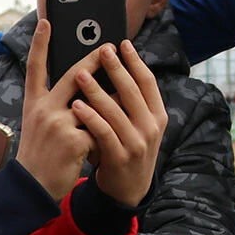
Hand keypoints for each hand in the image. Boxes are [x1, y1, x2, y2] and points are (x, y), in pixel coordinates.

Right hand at [15, 19, 102, 200]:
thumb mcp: (40, 125)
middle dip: (94, 59)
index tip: (47, 21)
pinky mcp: (73, 140)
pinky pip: (101, 128)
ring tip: (124, 101)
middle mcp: (44, 109)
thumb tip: (88, 88)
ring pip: (95, 103)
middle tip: (110, 47)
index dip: (40, 44)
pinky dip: (107, 135)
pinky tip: (103, 148)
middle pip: (73, 76)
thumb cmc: (40, 155)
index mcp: (34, 104)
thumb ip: (58, 106)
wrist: (32, 188)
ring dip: (111, 103)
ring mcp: (58, 123)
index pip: (35, 67)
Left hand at [70, 40, 166, 206]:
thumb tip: (114, 67)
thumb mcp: (138, 126)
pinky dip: (90, 117)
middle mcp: (151, 128)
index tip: (122, 43)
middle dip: (116, 68)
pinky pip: (104, 132)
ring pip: (116, 110)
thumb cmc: (126, 149)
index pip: (148, 82)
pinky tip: (77, 104)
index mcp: (157, 115)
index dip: (136, 61)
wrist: (127, 191)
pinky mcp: (120, 157)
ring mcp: (137, 143)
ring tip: (81, 73)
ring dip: (97, 90)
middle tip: (101, 49)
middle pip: (132, 91)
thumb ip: (130, 102)